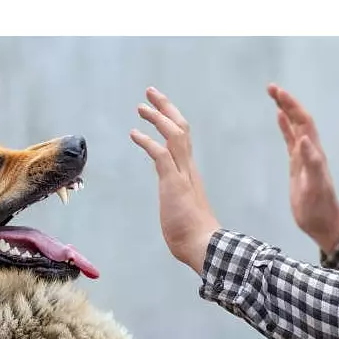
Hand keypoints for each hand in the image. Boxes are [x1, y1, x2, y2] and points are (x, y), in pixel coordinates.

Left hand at [130, 87, 219, 274]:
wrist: (204, 246)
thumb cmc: (193, 236)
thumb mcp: (181, 210)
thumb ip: (177, 202)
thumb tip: (174, 208)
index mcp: (190, 173)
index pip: (183, 138)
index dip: (171, 119)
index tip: (160, 108)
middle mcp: (188, 169)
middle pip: (181, 128)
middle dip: (166, 107)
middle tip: (151, 92)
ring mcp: (182, 175)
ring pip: (174, 135)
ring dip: (157, 118)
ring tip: (141, 106)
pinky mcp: (173, 184)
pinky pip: (161, 155)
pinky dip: (147, 141)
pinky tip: (134, 134)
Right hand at [267, 83, 338, 254]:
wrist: (322, 222)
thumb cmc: (319, 207)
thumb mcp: (315, 186)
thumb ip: (312, 162)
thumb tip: (304, 138)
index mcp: (314, 152)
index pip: (303, 122)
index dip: (291, 106)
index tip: (277, 92)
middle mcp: (310, 150)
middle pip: (299, 119)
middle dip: (287, 102)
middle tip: (271, 88)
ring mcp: (304, 157)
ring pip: (295, 127)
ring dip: (286, 110)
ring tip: (274, 96)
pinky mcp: (297, 165)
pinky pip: (290, 140)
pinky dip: (285, 127)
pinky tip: (279, 119)